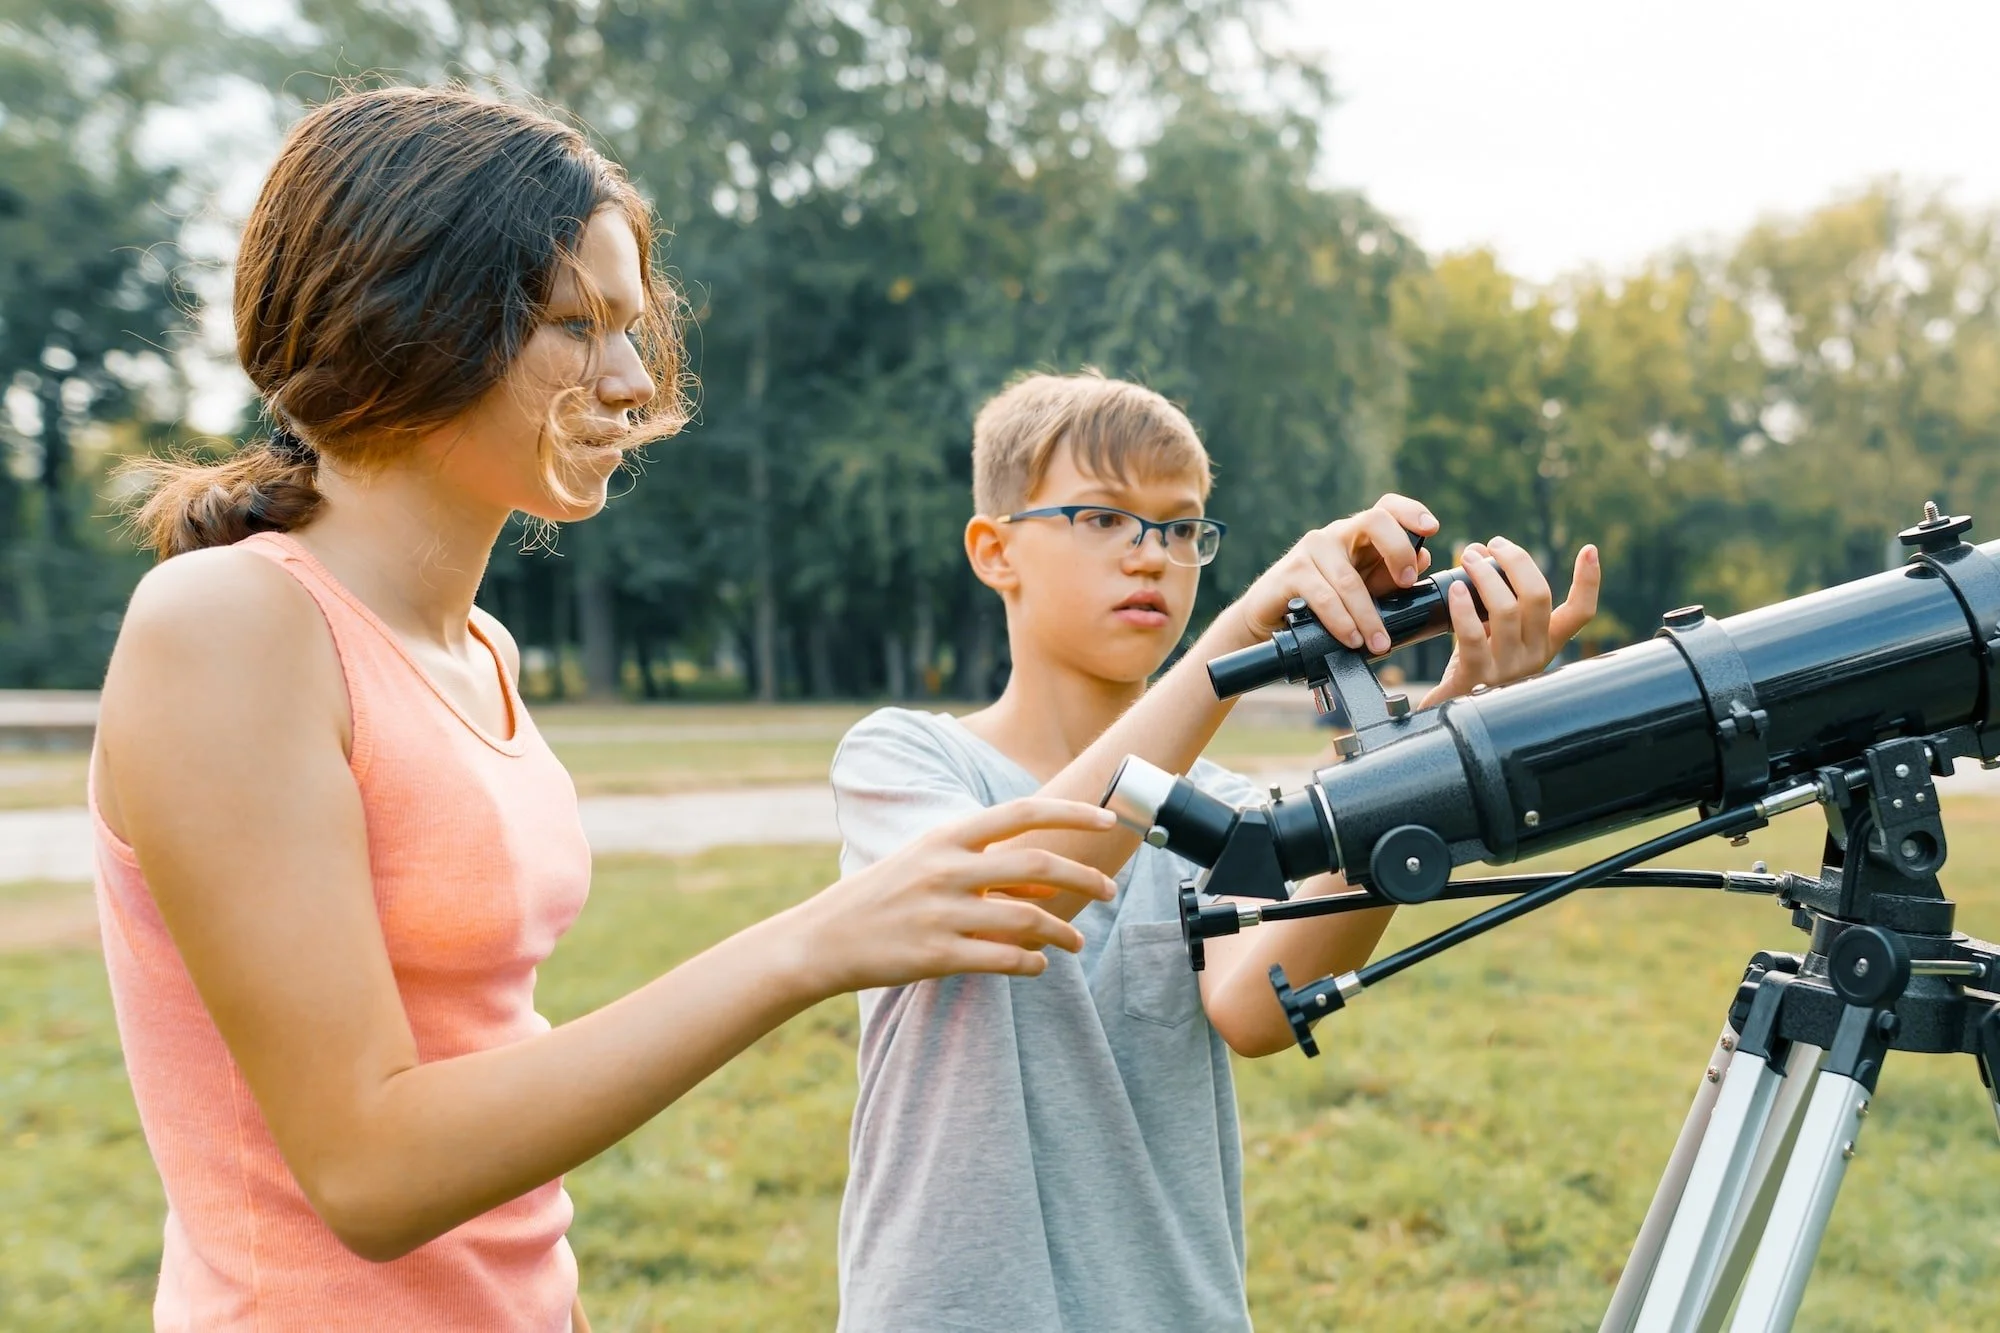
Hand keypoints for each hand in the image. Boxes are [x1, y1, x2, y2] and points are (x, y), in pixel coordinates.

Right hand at [788, 798, 1121, 994]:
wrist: (822, 939)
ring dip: (1063, 932)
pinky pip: (1004, 959)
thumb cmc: (880, 897)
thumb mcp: (925, 862)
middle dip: (1083, 878)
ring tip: (1076, 942)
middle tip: (1109, 891)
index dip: (1071, 812)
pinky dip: (1031, 963)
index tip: (1110, 819)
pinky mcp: (937, 955)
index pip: (1021, 813)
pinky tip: (1038, 966)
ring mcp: (942, 912)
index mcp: (946, 837)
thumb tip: (1045, 879)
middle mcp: (947, 868)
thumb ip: (979, 863)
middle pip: (1038, 863)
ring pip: (1028, 919)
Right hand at [1221, 494, 1438, 656]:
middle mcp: (1335, 534)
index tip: (1431, 529)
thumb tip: (1423, 558)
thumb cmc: (1320, 604)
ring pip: (1349, 578)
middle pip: (1374, 520)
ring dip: (1368, 615)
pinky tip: (1351, 638)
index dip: (1411, 512)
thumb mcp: (1363, 592)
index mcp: (1357, 535)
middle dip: (1397, 550)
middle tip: (1406, 583)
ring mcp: (1311, 549)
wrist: (1269, 622)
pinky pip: (1324, 597)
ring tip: (1378, 643)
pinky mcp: (1291, 572)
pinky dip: (1341, 621)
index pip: (1387, 507)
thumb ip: (1390, 577)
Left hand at [1426, 538, 1599, 702]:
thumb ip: (1498, 600)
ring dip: (1485, 575)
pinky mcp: (1475, 680)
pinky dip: (1463, 607)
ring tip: (1468, 557)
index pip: (1580, 614)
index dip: (1590, 582)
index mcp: (1545, 644)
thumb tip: (1484, 552)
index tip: (1590, 550)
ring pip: (1506, 610)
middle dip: (1516, 561)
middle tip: (1494, 544)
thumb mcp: (1495, 634)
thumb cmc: (1471, 668)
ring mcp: (1506, 671)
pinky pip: (1472, 637)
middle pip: (1538, 597)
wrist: (1448, 718)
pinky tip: (1455, 589)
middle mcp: (1533, 657)